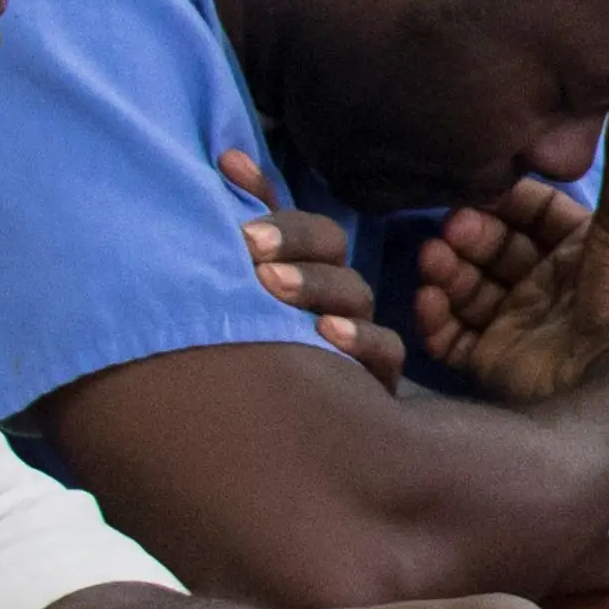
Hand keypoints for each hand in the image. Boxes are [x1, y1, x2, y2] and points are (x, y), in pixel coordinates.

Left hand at [225, 154, 402, 392]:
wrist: (271, 449)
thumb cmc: (240, 365)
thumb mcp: (233, 294)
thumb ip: (234, 231)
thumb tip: (225, 159)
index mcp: (299, 269)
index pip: (300, 225)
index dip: (270, 200)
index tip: (231, 180)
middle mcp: (330, 296)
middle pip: (329, 250)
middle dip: (291, 240)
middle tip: (249, 245)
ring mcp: (355, 334)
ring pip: (353, 294)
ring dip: (314, 284)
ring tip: (270, 286)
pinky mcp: (377, 378)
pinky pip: (383, 351)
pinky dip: (357, 338)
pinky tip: (325, 334)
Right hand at [411, 105, 608, 408]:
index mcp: (585, 249)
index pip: (532, 210)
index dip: (504, 198)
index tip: (480, 185)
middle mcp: (550, 285)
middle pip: (493, 246)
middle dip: (469, 233)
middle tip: (452, 228)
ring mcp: (520, 324)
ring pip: (467, 286)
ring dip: (446, 269)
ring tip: (433, 259)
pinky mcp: (496, 363)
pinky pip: (451, 335)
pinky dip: (435, 316)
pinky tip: (428, 298)